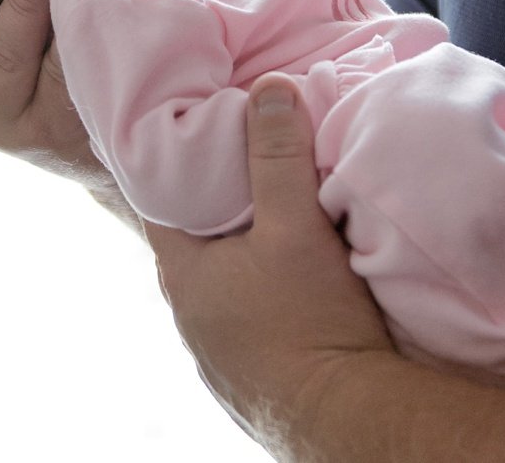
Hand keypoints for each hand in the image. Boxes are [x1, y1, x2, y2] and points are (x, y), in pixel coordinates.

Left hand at [146, 74, 396, 441]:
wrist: (343, 417)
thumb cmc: (309, 323)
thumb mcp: (296, 226)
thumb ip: (279, 157)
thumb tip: (268, 87)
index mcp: (183, 270)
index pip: (161, 192)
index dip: (180, 151)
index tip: (203, 114)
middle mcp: (191, 307)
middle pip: (198, 226)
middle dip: (223, 187)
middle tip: (254, 142)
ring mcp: (219, 339)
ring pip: (227, 264)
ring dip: (248, 233)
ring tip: (284, 197)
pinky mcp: (254, 359)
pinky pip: (252, 297)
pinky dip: (267, 270)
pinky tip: (301, 262)